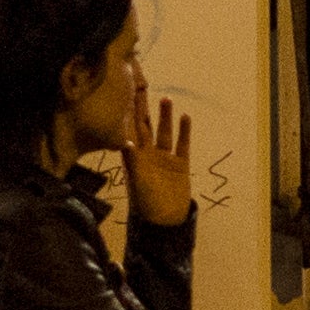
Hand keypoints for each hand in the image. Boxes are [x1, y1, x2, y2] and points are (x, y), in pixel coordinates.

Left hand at [121, 92, 196, 231]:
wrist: (164, 223)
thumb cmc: (145, 204)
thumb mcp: (137, 181)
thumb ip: (133, 161)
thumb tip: (126, 140)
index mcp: (134, 157)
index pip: (129, 129)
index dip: (126, 112)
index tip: (124, 93)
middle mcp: (148, 154)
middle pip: (146, 125)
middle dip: (143, 108)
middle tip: (142, 86)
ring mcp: (165, 158)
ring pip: (164, 132)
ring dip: (165, 116)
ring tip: (166, 98)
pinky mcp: (180, 165)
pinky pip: (182, 144)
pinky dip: (184, 132)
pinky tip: (185, 117)